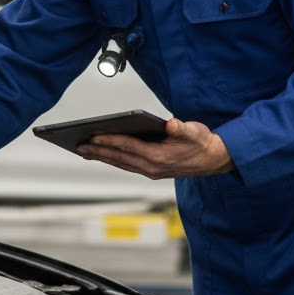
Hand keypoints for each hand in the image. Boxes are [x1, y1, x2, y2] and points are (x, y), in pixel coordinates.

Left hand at [76, 117, 233, 179]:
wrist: (214, 160)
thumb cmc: (203, 142)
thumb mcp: (195, 132)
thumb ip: (183, 128)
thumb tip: (172, 124)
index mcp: (160, 157)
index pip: (129, 147)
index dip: (110, 141)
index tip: (93, 136)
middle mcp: (152, 167)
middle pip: (119, 158)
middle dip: (98, 152)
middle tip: (79, 146)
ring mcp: (151, 171)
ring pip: (121, 163)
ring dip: (102, 157)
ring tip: (84, 151)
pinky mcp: (151, 170)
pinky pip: (126, 165)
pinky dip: (113, 159)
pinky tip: (103, 154)